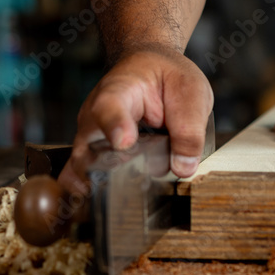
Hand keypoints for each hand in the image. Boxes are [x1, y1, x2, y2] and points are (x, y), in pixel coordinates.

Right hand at [58, 46, 213, 194]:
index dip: (115, 126)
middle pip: (88, 150)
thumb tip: (183, 168)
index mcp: (119, 91)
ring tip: (125, 203)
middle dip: (107, 174)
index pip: (110, 107)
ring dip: (102, 189)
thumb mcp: (190, 92)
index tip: (124, 142)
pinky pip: (84, 179)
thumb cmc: (167, 76)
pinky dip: (94, 194)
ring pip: (83, 171)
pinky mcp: (94, 156)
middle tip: (132, 187)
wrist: (148, 66)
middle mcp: (95, 116)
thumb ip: (189, 130)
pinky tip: (108, 209)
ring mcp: (90, 139)